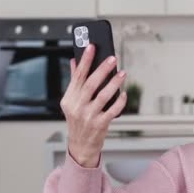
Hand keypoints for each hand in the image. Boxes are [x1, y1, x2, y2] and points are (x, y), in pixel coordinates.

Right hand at [60, 44, 127, 167]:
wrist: (80, 146)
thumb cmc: (78, 121)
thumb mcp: (72, 101)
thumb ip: (75, 81)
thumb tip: (75, 61)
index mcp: (69, 98)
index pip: (78, 75)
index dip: (85, 60)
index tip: (92, 46)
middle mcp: (77, 107)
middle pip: (91, 84)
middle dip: (102, 69)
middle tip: (113, 58)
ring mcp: (88, 116)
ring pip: (103, 96)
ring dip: (114, 83)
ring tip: (122, 73)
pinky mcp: (99, 125)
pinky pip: (112, 111)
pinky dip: (119, 101)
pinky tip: (124, 94)